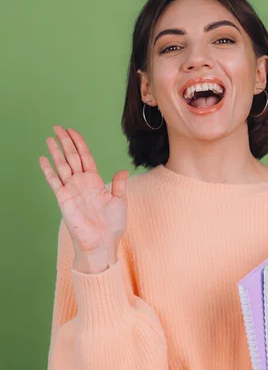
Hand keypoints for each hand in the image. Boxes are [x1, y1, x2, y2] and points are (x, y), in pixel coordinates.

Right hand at [39, 125, 129, 253]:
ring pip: (62, 165)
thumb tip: (123, 170)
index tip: (72, 131)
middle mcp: (81, 183)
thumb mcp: (120, 200)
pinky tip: (43, 158)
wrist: (102, 243)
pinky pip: (54, 181)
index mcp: (94, 181)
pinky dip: (48, 169)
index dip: (79, 143)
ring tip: (50, 137)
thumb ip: (119, 184)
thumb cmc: (112, 225)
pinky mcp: (63, 198)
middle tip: (57, 127)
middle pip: (72, 156)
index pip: (85, 156)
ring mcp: (71, 189)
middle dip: (65, 141)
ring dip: (56, 151)